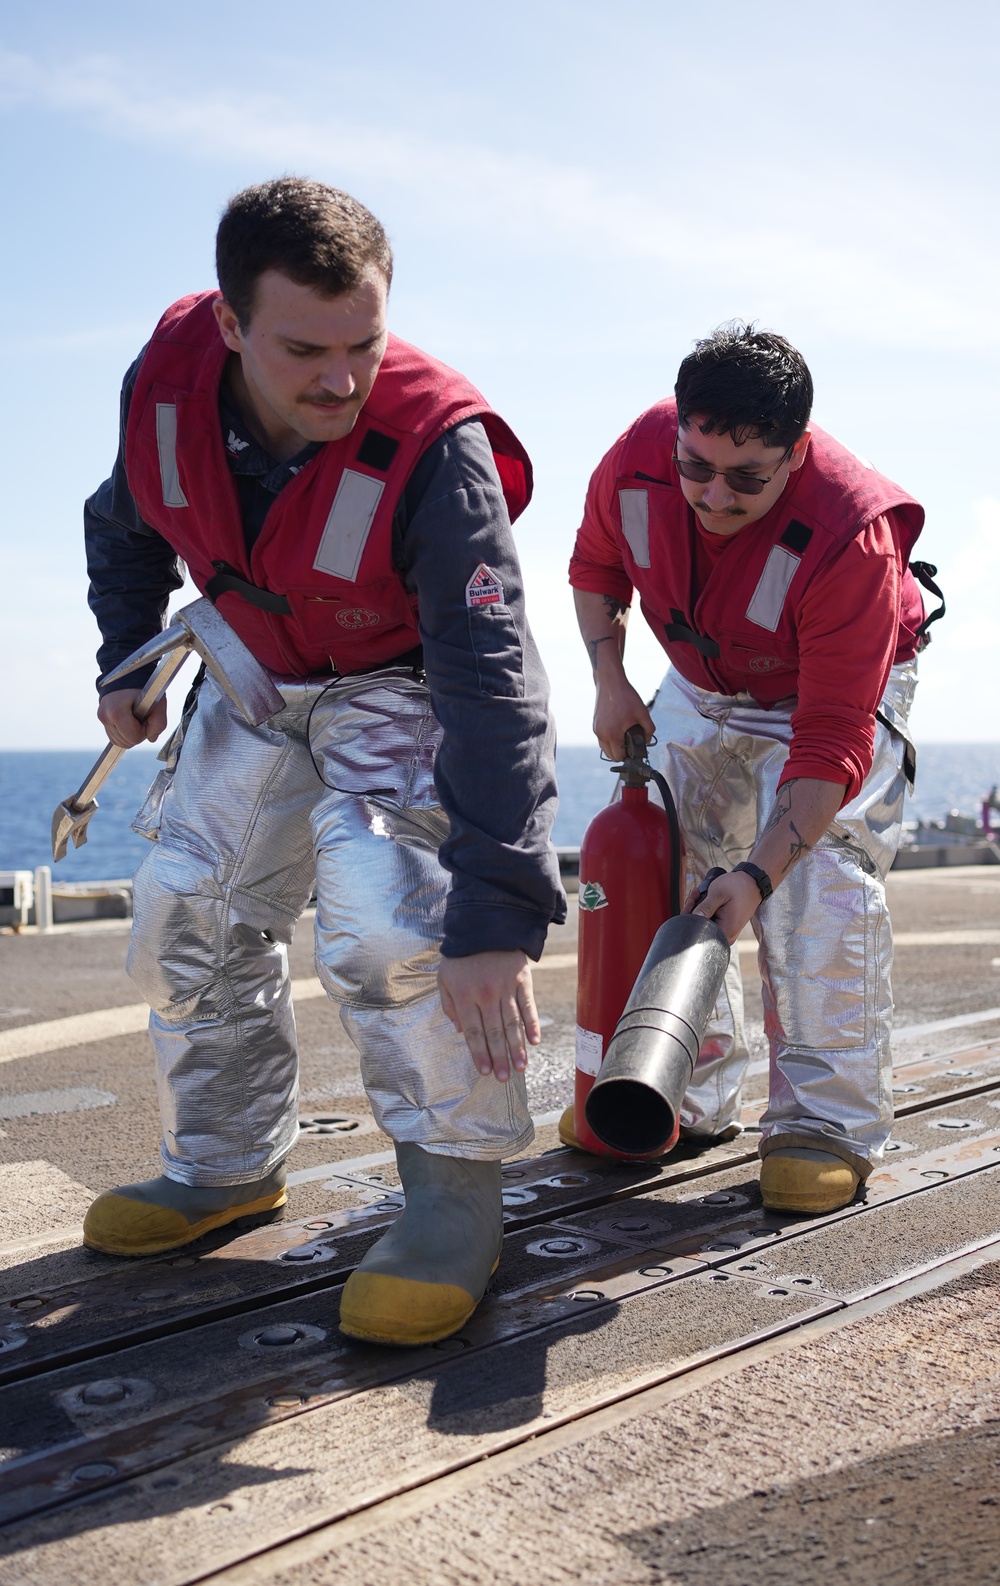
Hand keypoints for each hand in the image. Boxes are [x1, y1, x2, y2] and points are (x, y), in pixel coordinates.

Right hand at [98, 688, 167, 747]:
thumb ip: (159, 723)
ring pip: (119, 742)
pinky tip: (130, 720)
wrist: (128, 674)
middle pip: (126, 743)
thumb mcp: (158, 704)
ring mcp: (102, 718)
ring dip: (130, 734)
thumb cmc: (144, 687)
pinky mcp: (102, 718)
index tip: (147, 719)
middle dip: (137, 734)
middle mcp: (105, 716)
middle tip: (143, 717)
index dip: (145, 732)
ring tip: (136, 717)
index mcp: (117, 712)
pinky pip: (114, 736)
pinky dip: (124, 733)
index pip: (134, 738)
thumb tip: (151, 738)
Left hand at [438, 950, 540, 1082]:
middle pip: (494, 1032)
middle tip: (503, 1078)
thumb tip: (459, 1030)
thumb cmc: (461, 955)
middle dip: (499, 1058)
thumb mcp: (444, 978)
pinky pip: (528, 1006)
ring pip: (512, 1024)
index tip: (484, 1071)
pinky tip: (535, 1041)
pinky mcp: (522, 980)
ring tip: (520, 1067)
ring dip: (517, 1048)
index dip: (479, 1053)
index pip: (473, 1032)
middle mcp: (486, 995)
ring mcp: (506, 988)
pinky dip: (533, 1024)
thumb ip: (449, 1005)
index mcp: (465, 996)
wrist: (485, 924)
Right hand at [592, 678, 654, 760]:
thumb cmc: (626, 696)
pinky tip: (618, 731)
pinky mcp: (595, 725)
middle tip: (631, 745)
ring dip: (614, 747)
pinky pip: (602, 739)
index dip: (628, 755)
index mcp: (613, 733)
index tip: (635, 749)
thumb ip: (648, 729)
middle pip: (611, 756)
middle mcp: (602, 734)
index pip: (619, 756)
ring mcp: (597, 729)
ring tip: (624, 738)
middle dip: (621, 753)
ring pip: (605, 749)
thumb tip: (646, 741)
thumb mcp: (643, 712)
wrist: (610, 683)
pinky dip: (609, 740)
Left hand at [684, 868, 760, 945]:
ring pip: (704, 924)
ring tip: (698, 893)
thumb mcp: (719, 894)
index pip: (698, 930)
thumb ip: (705, 907)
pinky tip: (705, 899)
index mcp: (725, 931)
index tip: (691, 900)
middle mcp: (726, 936)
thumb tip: (692, 918)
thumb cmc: (738, 886)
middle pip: (699, 929)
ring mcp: (726, 931)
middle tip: (695, 894)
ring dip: (699, 909)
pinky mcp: (726, 926)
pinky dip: (706, 910)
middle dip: (692, 911)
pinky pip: (711, 921)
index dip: (689, 916)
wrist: (753, 882)